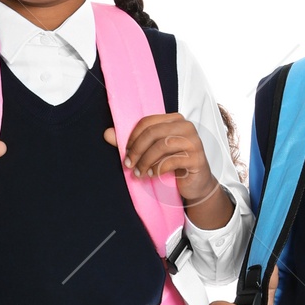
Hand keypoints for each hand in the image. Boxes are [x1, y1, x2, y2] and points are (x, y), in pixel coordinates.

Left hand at [108, 113, 229, 225]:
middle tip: (129, 165)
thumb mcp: (152, 152)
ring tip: (139, 173)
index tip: (125, 152)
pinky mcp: (197, 158)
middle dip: (137, 150)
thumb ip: (132, 142)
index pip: (147, 122)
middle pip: (153, 132)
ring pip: (162, 146)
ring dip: (146, 161)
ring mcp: (193, 141)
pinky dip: (158, 169)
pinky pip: (172, 160)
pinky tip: (152, 175)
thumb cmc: (172, 165)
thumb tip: (107, 134)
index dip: (133, 137)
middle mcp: (186, 127)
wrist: (195, 184)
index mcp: (174, 120)